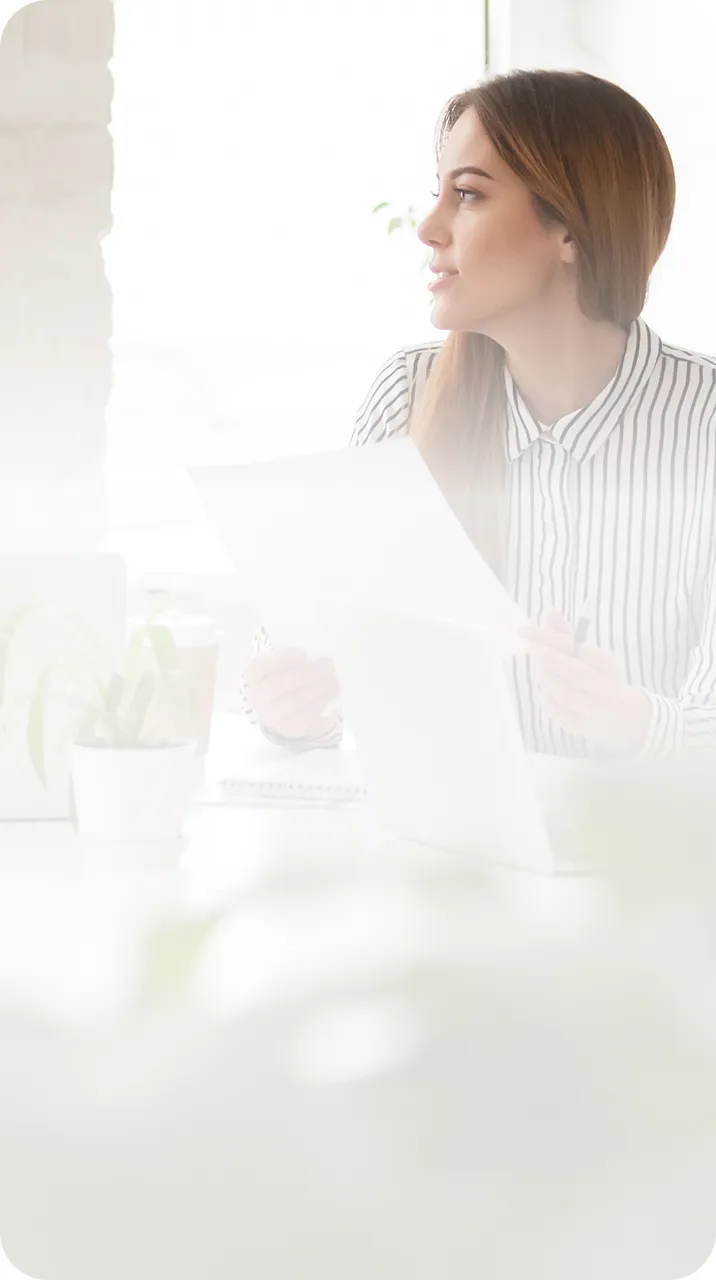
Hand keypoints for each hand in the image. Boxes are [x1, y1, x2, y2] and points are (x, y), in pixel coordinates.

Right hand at [242, 647, 340, 740]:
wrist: (281, 710)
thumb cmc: (283, 679)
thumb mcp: (283, 666)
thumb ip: (294, 660)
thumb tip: (315, 658)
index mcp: (253, 677)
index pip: (260, 666)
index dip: (282, 658)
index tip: (304, 653)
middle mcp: (258, 697)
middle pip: (279, 684)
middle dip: (307, 673)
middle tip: (328, 664)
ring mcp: (271, 716)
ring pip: (295, 701)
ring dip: (318, 689)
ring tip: (334, 680)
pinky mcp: (288, 729)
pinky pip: (306, 719)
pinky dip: (321, 707)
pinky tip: (332, 699)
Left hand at [519, 610, 651, 754]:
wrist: (629, 720)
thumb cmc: (604, 680)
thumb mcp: (593, 657)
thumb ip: (569, 634)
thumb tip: (549, 611)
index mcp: (608, 664)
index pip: (580, 648)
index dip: (552, 638)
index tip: (528, 631)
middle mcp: (603, 687)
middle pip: (575, 672)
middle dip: (549, 658)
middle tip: (530, 647)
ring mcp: (593, 710)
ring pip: (561, 692)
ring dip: (545, 677)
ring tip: (539, 667)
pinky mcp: (582, 727)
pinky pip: (556, 711)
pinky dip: (546, 698)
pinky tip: (547, 689)